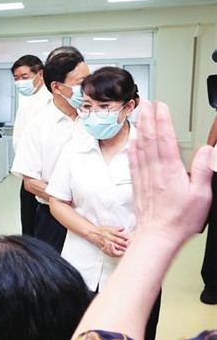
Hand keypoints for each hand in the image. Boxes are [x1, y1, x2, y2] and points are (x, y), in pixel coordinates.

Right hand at [89, 226, 127, 256]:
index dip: (123, 236)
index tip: (128, 237)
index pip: (116, 234)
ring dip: (120, 248)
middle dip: (123, 243)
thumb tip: (123, 228)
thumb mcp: (108, 227)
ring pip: (113, 247)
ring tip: (125, 249)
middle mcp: (106, 237)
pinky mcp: (103, 248)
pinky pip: (109, 252)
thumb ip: (116, 228)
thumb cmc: (100, 230)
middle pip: (116, 241)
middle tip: (128, 244)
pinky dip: (114, 252)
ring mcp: (104, 243)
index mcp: (108, 232)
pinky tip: (118, 252)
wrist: (92, 233)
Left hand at [129, 101, 212, 244]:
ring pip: (139, 147)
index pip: (166, 139)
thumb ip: (203, 170)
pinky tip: (132, 140)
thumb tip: (207, 150)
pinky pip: (133, 161)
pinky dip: (132, 148)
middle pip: (149, 139)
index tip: (162, 106)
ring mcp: (144, 177)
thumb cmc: (180, 220)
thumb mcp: (201, 195)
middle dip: (148, 118)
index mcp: (171, 171)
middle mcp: (154, 171)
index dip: (163, 120)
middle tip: (146, 102)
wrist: (157, 237)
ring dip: (139, 128)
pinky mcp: (137, 185)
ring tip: (139, 114)